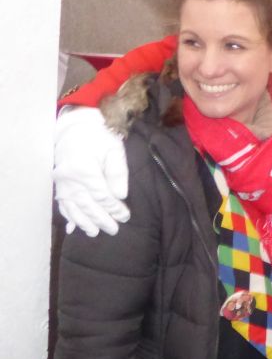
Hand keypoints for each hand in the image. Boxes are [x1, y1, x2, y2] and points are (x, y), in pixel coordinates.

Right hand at [53, 106, 129, 235]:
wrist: (76, 125)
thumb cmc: (99, 136)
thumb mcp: (114, 149)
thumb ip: (118, 172)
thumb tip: (120, 196)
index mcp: (85, 169)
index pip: (101, 196)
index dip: (114, 208)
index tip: (125, 216)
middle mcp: (70, 178)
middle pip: (86, 204)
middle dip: (101, 219)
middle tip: (113, 230)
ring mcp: (61, 181)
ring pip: (72, 206)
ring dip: (83, 221)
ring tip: (94, 233)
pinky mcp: (59, 181)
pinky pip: (61, 202)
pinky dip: (67, 215)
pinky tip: (71, 227)